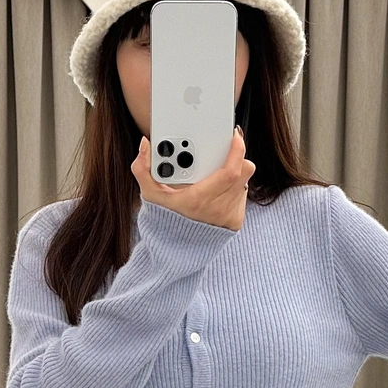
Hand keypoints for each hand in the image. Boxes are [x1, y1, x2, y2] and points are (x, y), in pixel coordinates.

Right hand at [131, 126, 254, 231]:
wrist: (177, 250)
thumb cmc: (164, 218)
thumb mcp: (150, 194)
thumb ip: (142, 169)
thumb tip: (146, 144)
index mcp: (200, 199)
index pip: (231, 170)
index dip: (237, 150)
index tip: (234, 136)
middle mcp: (218, 209)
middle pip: (244, 171)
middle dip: (237, 156)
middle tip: (223, 151)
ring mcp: (229, 216)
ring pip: (245, 182)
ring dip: (235, 172)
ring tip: (216, 172)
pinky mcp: (236, 222)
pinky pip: (242, 195)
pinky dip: (234, 188)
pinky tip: (218, 189)